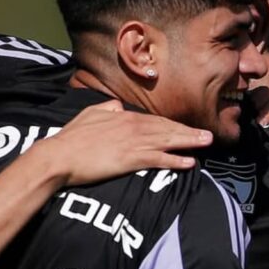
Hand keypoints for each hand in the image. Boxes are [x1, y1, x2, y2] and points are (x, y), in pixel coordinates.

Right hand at [44, 101, 212, 184]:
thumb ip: (105, 109)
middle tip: (208, 135)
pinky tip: (190, 162)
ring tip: (206, 144)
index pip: (153, 119)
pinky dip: (176, 160)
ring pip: (168, 141)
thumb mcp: (88, 115)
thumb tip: (117, 105)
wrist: (59, 156)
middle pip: (166, 128)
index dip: (171, 125)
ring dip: (189, 142)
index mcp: (122, 116)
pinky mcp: (132, 159)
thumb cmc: (70, 138)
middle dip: (188, 132)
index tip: (184, 128)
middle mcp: (132, 126)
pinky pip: (160, 159)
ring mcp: (133, 143)